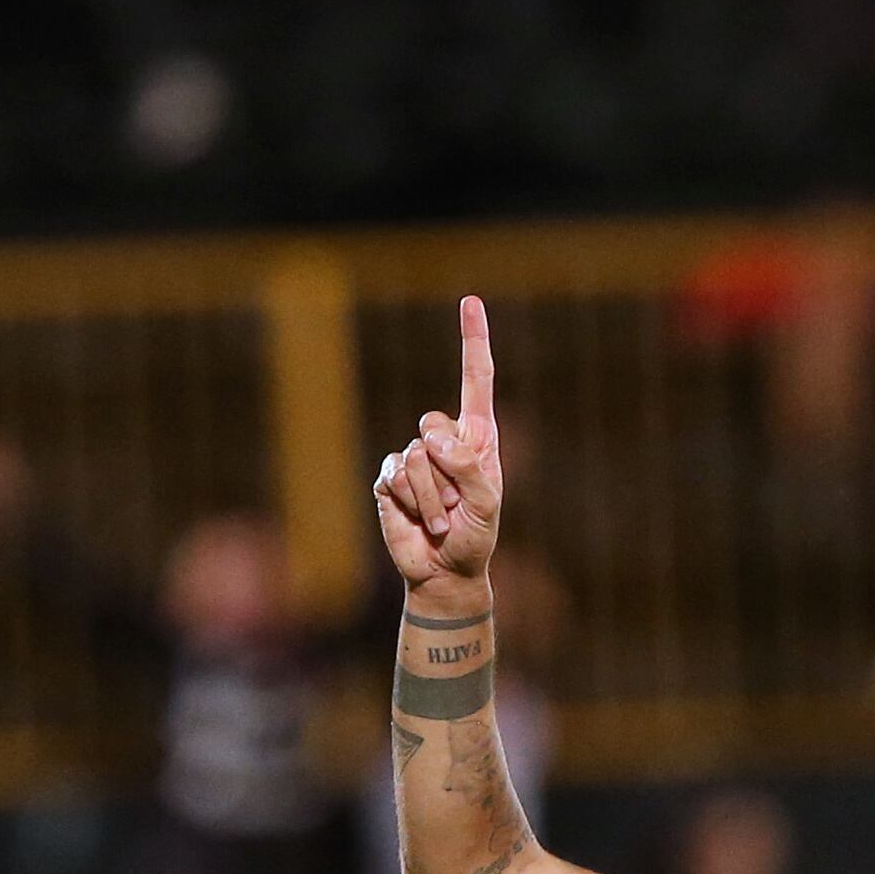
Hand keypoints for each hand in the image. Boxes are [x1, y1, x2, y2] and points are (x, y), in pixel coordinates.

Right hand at [373, 295, 503, 596]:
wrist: (445, 572)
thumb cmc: (476, 536)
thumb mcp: (486, 501)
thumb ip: (467, 464)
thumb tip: (429, 438)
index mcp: (477, 437)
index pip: (476, 379)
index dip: (473, 340)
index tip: (470, 301)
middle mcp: (444, 440)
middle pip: (433, 424)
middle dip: (448, 471)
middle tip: (458, 505)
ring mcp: (413, 457)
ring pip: (415, 457)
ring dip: (433, 497)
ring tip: (443, 519)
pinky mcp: (388, 479)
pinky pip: (395, 476)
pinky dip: (412, 504)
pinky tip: (421, 521)